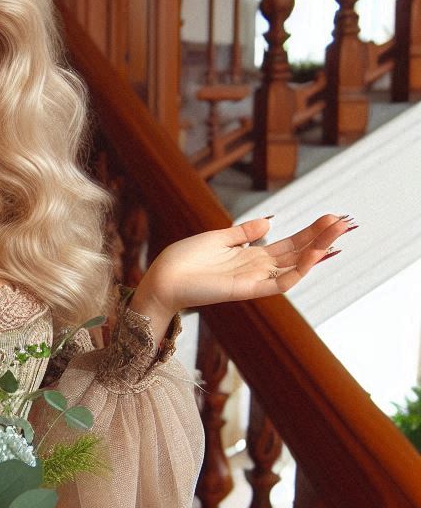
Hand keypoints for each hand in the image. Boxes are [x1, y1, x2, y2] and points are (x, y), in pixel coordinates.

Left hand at [133, 214, 355, 327]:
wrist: (163, 277)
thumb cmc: (184, 259)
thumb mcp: (218, 239)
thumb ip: (243, 233)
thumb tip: (269, 221)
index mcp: (250, 256)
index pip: (288, 244)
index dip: (310, 232)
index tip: (330, 217)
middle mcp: (257, 269)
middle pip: (297, 253)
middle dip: (320, 238)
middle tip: (344, 221)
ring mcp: (253, 280)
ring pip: (295, 267)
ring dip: (317, 250)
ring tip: (337, 231)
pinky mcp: (246, 290)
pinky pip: (279, 283)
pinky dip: (298, 270)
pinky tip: (314, 254)